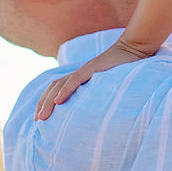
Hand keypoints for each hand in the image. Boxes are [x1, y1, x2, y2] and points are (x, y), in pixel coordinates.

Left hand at [34, 37, 155, 120]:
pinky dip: (65, 90)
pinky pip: (75, 79)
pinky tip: (58, 101)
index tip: (39, 118)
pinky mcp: (93, 68)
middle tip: (37, 121)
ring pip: (60, 85)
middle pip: (53, 87)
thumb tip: (94, 116)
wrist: (134, 49)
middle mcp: (78, 73)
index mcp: (79, 77)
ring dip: (49, 101)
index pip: (55, 88)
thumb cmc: (124, 70)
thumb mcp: (108, 85)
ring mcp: (84, 70)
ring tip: (43, 116)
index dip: (45, 101)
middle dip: (43, 104)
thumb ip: (97, 95)